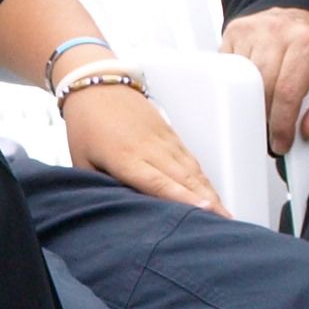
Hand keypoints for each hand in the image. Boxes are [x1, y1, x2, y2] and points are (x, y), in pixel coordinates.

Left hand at [61, 82, 221, 211]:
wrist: (96, 83)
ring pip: (193, 169)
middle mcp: (150, 149)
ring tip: (226, 214)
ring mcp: (164, 140)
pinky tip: (212, 192)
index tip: (206, 209)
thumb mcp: (81, 161)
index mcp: (125, 158)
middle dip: (208, 202)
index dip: (183, 198)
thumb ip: (99, 188)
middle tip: (226, 224)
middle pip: (185, 179)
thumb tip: (113, 211)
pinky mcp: (170, 134)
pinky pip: (191, 159)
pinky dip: (204, 177)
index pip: (159, 183)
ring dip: (211, 192)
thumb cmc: (86, 124)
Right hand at [222, 6, 308, 151]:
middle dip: (265, 118)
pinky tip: (249, 90)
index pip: (287, 91)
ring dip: (249, 103)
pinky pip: (228, 69)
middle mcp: (276, 31)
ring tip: (262, 110)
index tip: (281, 143)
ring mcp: (252, 30)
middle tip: (270, 133)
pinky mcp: (234, 32)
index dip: (282, 124)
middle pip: (261, 88)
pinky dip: (237, 86)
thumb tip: (308, 128)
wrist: (301, 12)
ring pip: (241, 80)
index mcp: (307, 41)